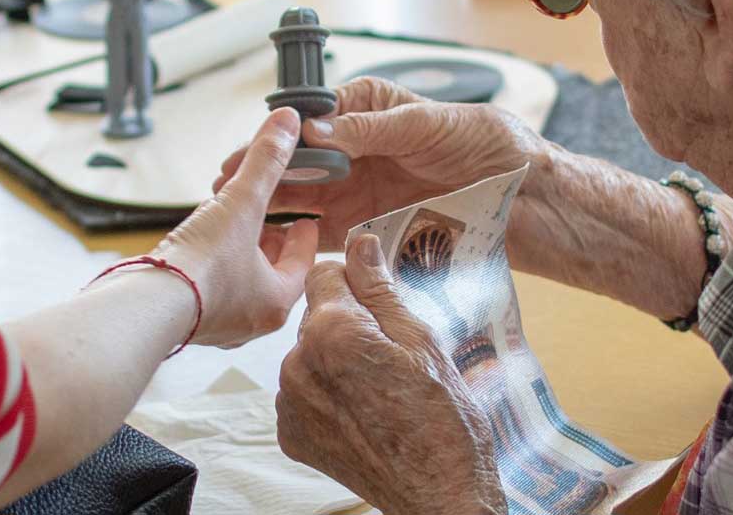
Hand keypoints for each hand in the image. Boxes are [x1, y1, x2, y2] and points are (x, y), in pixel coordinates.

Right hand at [148, 108, 319, 347]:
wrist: (144, 305)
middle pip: (273, 274)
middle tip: (267, 216)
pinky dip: (213, 266)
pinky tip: (200, 245)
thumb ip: (266, 161)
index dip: (303, 234)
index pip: (303, 263)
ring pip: (241, 283)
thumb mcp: (241, 203)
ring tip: (232, 225)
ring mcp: (219, 326)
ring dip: (239, 252)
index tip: (303, 217)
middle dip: (269, 241)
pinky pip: (212, 290)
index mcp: (277, 302)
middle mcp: (252, 322)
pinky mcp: (189, 322)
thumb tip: (288, 121)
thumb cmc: (201, 264)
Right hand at [214, 77, 543, 248]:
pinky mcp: (371, 228)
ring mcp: (361, 190)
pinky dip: (299, 239)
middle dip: (262, 170)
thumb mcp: (432, 124)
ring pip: (304, 197)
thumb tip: (320, 130)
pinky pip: (326, 234)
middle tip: (226, 183)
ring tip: (238, 215)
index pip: (315, 117)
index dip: (282, 132)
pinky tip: (274, 244)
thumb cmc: (492, 145)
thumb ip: (373, 129)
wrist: (530, 199)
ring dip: (271, 206)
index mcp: (369, 109)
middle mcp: (358, 149)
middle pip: (300, 160)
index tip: (256, 145)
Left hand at [277, 235, 507, 514]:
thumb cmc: (443, 420)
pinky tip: (363, 413)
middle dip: (348, 324)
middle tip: (391, 356)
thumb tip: (360, 243)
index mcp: (332, 331)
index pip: (324, 273)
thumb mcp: (422, 340)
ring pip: (309, 355)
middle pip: (317, 316)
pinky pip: (303, 393)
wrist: (439, 495)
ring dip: (336, 361)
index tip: (379, 303)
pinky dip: (327, 396)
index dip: (356, 283)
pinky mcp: (290, 433)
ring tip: (380, 390)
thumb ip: (381, 288)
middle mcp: (298, 363)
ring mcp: (289, 402)